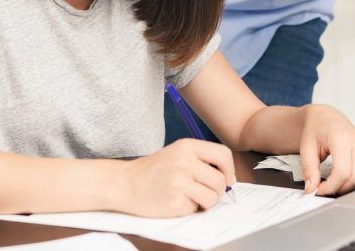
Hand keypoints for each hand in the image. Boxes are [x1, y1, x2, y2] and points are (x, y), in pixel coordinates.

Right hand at [120, 139, 235, 216]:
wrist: (125, 183)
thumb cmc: (154, 170)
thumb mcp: (177, 153)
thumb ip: (202, 160)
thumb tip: (230, 178)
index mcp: (187, 146)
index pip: (223, 155)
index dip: (229, 169)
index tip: (227, 178)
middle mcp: (184, 161)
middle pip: (220, 180)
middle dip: (217, 190)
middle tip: (204, 191)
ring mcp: (179, 181)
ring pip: (213, 197)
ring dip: (206, 201)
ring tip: (191, 197)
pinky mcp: (174, 201)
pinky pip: (196, 209)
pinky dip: (190, 208)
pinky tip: (176, 201)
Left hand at [298, 105, 354, 195]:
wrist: (326, 118)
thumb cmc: (317, 130)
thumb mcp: (306, 148)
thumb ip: (309, 169)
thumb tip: (311, 189)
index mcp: (341, 138)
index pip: (342, 171)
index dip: (331, 186)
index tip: (320, 189)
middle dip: (341, 188)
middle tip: (328, 186)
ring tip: (342, 183)